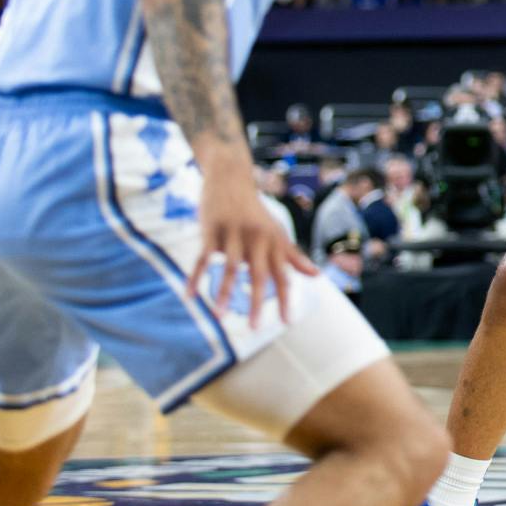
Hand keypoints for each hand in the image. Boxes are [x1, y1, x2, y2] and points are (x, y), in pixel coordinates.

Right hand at [192, 165, 317, 327]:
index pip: (283, 275)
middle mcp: (257, 239)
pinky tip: (190, 296)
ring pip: (231, 268)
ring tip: (220, 317)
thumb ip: (293, 256)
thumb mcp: (276, 232)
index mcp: (274, 243)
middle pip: (260, 275)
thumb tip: (316, 276)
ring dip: (225, 293)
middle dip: (258, 302)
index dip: (286, 299)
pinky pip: (203, 258)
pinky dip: (196, 277)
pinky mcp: (212, 230)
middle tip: (255, 328)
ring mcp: (234, 234)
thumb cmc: (256, 211)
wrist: (231, 177)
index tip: (287, 322)